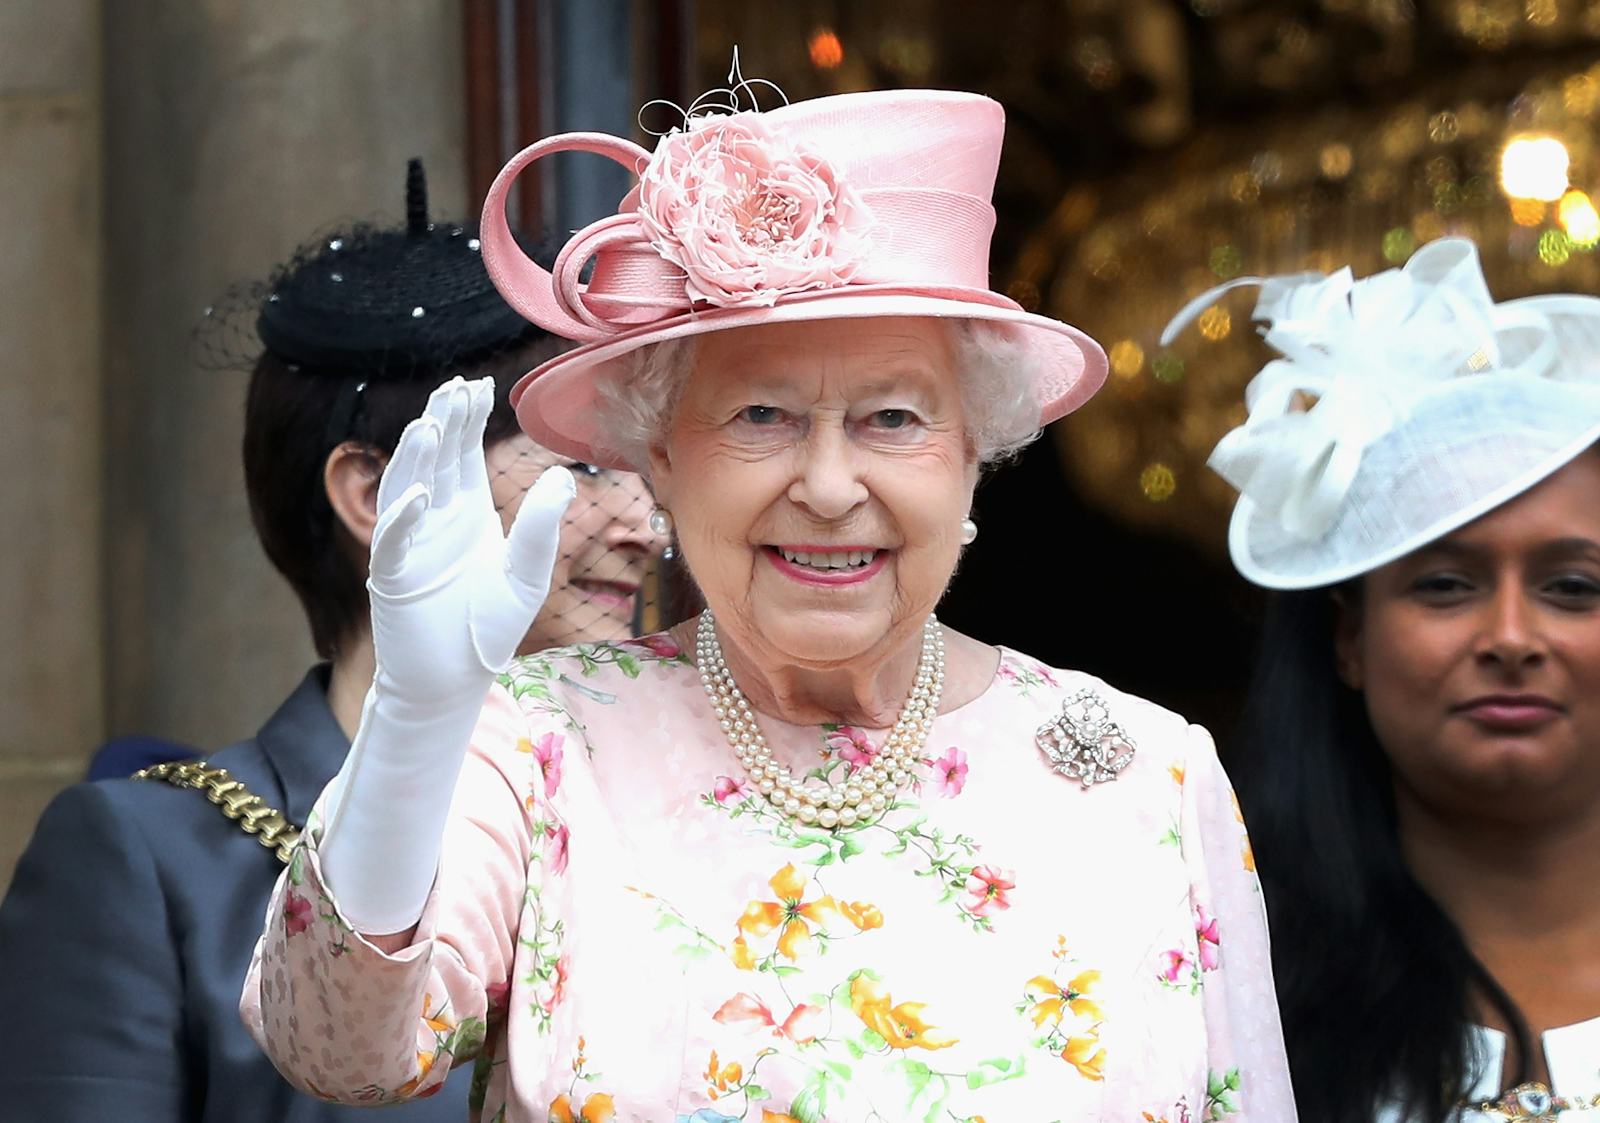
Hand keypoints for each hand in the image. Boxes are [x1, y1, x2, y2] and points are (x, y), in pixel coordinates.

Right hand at [367, 376, 574, 705]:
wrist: (454, 681)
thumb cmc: (487, 629)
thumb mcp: (528, 574)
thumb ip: (543, 526)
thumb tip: (565, 475)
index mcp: (466, 513)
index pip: (464, 455)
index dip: (469, 420)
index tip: (478, 384)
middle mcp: (434, 520)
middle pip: (434, 461)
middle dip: (443, 424)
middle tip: (454, 389)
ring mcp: (409, 546)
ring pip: (406, 487)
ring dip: (416, 458)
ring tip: (431, 425)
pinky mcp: (393, 578)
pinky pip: (393, 541)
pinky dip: (404, 517)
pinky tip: (421, 494)